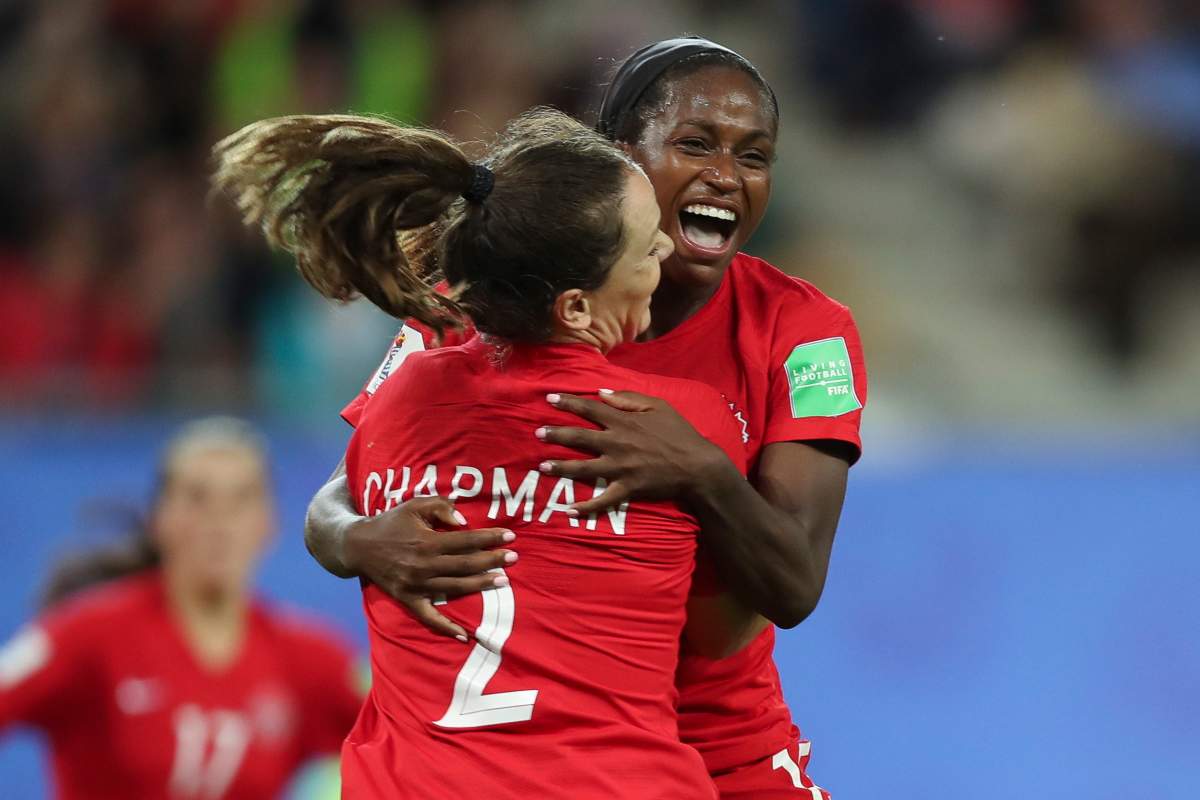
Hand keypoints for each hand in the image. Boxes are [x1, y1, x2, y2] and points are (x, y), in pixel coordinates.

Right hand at [342, 496, 516, 640]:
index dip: (490, 538)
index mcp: (426, 541)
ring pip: (455, 587)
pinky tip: (465, 635)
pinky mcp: (408, 599)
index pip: (466, 540)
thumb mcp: (414, 505)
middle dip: (493, 561)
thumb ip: (440, 507)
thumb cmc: (391, 522)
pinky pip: (429, 617)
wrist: (358, 546)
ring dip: (480, 585)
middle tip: (514, 558)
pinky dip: (446, 627)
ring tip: (503, 581)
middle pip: (466, 565)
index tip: (510, 536)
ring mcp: (416, 585)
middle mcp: (423, 565)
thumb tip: (463, 522)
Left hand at [537, 390, 727, 514]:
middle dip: (556, 434)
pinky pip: (602, 500)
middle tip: (537, 433)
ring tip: (542, 467)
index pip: (590, 409)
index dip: (568, 403)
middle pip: (579, 437)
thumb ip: (628, 399)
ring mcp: (620, 468)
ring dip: (561, 467)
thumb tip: (602, 393)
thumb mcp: (658, 406)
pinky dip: (586, 507)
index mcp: (624, 422)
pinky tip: (569, 511)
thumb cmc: (680, 433)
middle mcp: (617, 444)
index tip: (549, 400)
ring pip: (583, 468)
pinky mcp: (627, 489)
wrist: (698, 466)